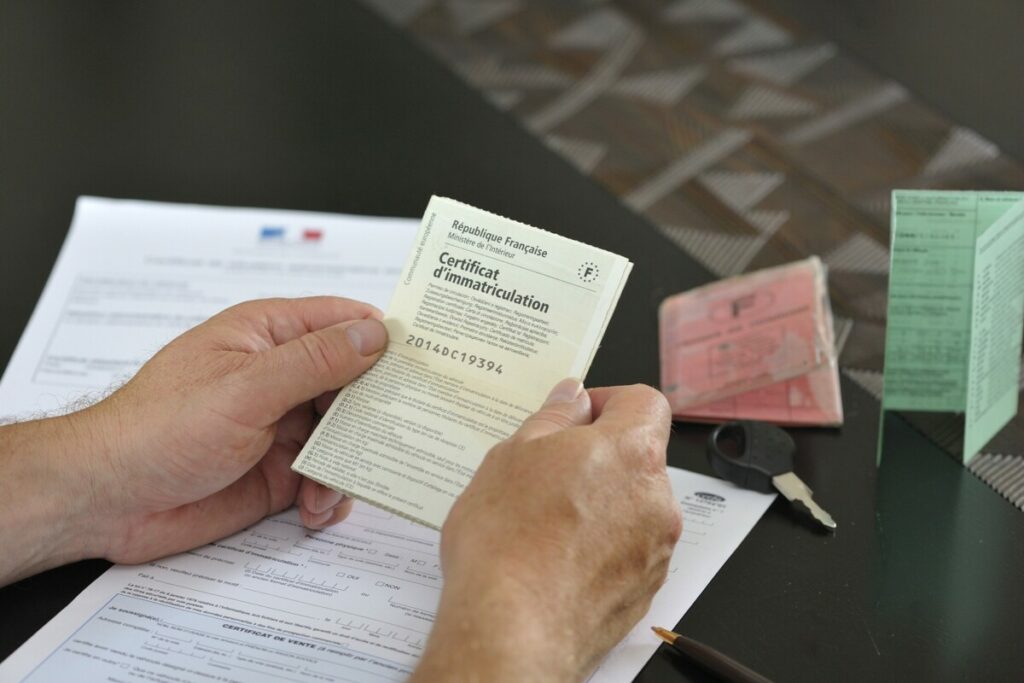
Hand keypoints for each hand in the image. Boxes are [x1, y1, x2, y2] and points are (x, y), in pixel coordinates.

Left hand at [0, 296, 386, 582]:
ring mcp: (283, 426)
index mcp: (270, 336)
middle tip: (406, 435)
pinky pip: (327, 479)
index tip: (428, 361)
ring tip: (330, 488)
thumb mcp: (246, 388)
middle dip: (378, 413)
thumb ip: (315, 362)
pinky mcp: (280, 473)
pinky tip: (312, 510)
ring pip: (348, 437)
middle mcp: (282, 378)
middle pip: (356, 384)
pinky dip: (329, 496)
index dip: (386, 338)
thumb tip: (375, 333)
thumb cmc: (158, 428)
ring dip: (351, 464)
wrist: (109, 500)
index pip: (344, 322)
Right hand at [411, 380, 680, 682]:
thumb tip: (573, 398)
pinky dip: (598, 547)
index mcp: (631, 452)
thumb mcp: (513, 455)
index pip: (645, 402)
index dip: (610, 401)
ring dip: (598, 504)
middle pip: (638, 457)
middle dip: (597, 457)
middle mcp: (657, 500)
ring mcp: (654, 551)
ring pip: (631, 507)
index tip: (576, 415)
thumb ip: (553, 418)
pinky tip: (553, 558)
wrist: (512, 631)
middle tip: (544, 470)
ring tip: (541, 521)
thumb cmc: (507, 543)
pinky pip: (625, 552)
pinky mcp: (642, 593)